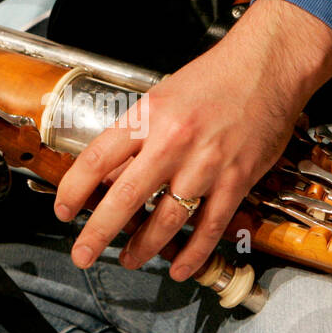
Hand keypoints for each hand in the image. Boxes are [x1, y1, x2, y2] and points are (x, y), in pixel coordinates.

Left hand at [53, 0, 331, 280]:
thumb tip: (112, 177)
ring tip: (129, 259)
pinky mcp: (237, 179)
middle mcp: (173, 141)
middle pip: (125, 197)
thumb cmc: (215, 78)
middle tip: (82, 254)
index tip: (63, 210)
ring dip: (144, 247)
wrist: (268, 64)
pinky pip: (210, 226)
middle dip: (98, 233)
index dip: (74, 189)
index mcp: (148, 116)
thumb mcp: (163, 97)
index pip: (97, 158)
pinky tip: (180, 267)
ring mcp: (207, 163)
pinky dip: (193, 252)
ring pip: (167, 219)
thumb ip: (139, 136)